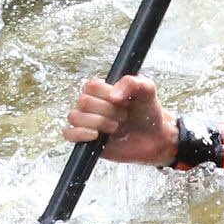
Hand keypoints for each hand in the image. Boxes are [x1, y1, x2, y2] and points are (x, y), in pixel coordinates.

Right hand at [64, 74, 181, 165]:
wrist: (154, 137)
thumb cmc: (148, 112)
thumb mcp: (147, 90)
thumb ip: (132, 82)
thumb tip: (113, 96)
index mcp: (101, 90)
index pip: (90, 86)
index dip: (106, 94)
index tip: (124, 101)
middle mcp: (91, 104)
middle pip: (83, 102)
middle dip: (107, 110)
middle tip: (124, 116)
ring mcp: (87, 122)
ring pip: (74, 117)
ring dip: (98, 122)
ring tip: (116, 127)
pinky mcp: (85, 140)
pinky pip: (68, 134)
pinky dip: (80, 134)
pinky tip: (96, 135)